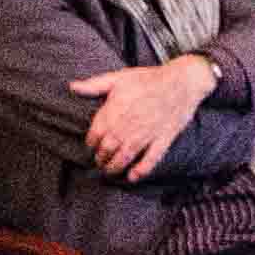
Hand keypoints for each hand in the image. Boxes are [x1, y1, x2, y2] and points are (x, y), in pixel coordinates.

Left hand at [69, 55, 218, 178]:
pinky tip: (133, 177)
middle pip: (108, 148)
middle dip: (100, 157)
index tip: (91, 146)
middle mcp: (129, 124)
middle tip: (99, 161)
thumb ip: (94, 85)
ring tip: (110, 171)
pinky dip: (141, 170)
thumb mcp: (119, 77)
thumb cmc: (149, 79)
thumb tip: (73, 87)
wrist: (181, 81)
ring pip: (126, 156)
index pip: (96, 134)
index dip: (91, 143)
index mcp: (115, 110)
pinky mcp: (163, 139)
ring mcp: (147, 133)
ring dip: (115, 167)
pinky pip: (151, 159)